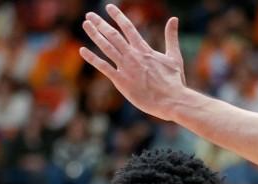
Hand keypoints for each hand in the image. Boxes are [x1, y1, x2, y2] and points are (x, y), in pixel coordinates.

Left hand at [80, 5, 186, 121]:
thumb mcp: (174, 56)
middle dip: (100, 23)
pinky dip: (92, 58)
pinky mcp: (121, 81)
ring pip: (107, 47)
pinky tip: (82, 50)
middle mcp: (133, 56)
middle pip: (113, 35)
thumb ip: (171, 37)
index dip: (117, 16)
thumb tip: (174, 19)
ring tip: (85, 24)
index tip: (108, 7)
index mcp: (144, 49)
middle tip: (89, 15)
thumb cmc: (174, 81)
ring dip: (95, 35)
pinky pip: (103, 67)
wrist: (171, 100)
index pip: (128, 28)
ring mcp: (126, 68)